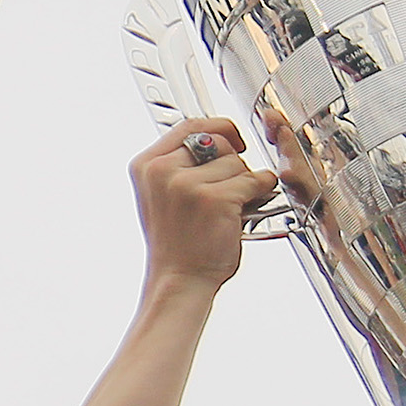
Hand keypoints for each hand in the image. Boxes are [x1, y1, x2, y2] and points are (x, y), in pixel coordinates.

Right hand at [131, 117, 279, 290]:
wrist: (179, 280)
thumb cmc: (177, 243)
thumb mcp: (163, 195)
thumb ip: (180, 165)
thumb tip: (217, 139)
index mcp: (146, 166)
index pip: (189, 126)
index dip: (217, 127)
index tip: (233, 138)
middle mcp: (162, 171)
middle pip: (216, 141)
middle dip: (231, 163)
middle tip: (228, 190)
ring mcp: (187, 184)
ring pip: (237, 162)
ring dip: (243, 183)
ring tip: (228, 209)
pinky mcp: (214, 199)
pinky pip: (253, 180)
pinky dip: (259, 192)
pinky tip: (245, 210)